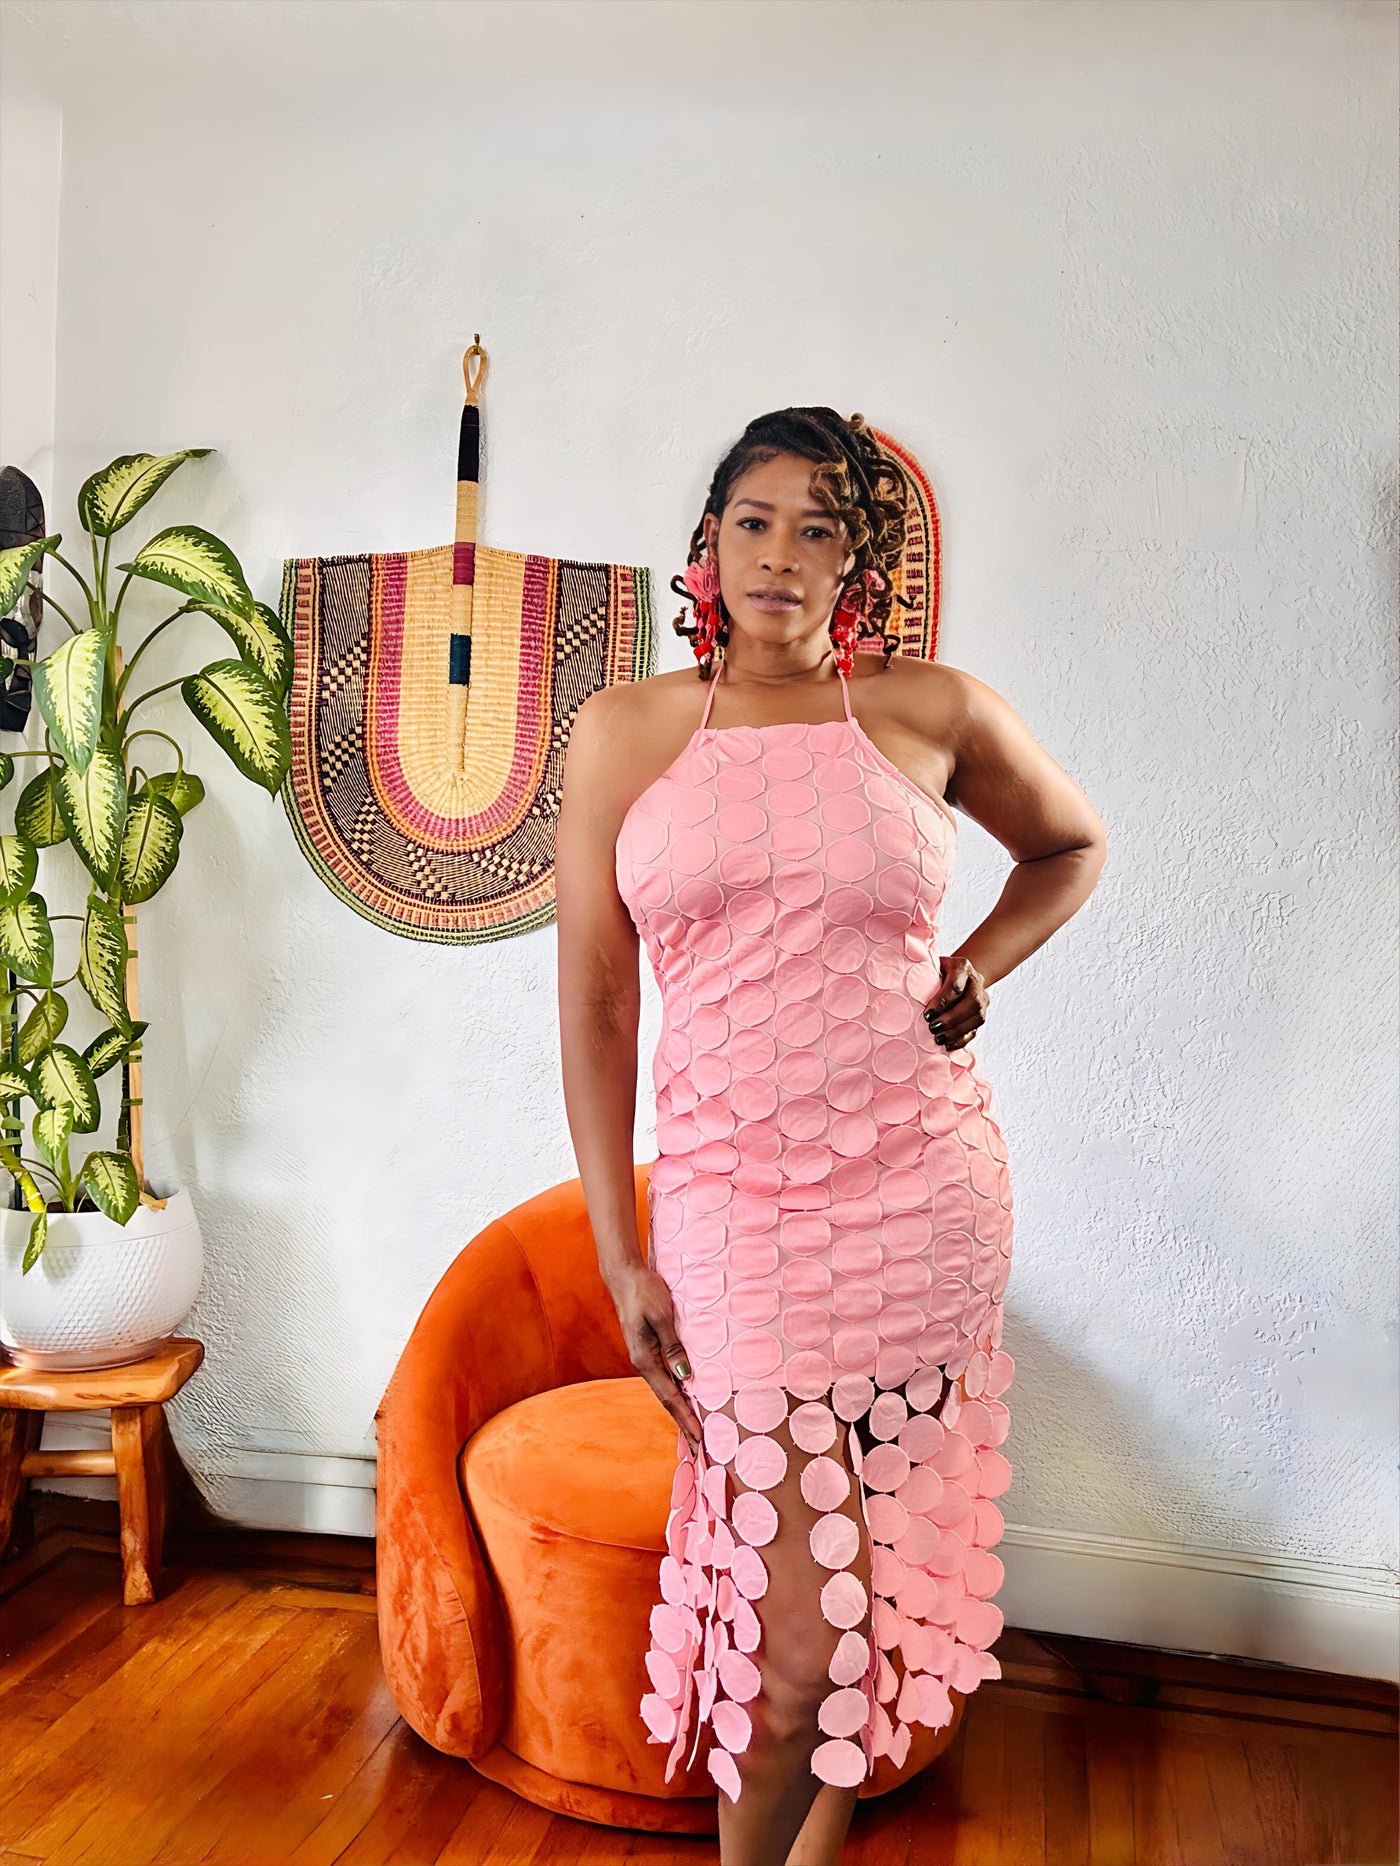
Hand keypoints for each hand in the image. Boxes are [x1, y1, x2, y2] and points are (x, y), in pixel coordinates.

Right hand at [605, 1261, 703, 1454]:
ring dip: (681, 1410)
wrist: (624, 1276)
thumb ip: (673, 1346)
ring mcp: (644, 1357)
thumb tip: (685, 1377)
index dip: (686, 1419)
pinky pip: (665, 1377)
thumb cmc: (644, 1291)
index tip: (700, 1439)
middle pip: (667, 1399)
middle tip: (700, 1447)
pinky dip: (677, 1392)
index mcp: (645, 1359)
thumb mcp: (662, 1316)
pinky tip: (685, 1396)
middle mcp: (643, 1363)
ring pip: (666, 1389)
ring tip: (695, 1429)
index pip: (670, 1396)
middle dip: (684, 1423)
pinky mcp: (648, 1349)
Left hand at [924, 952, 988, 1050]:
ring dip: (956, 1031)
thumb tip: (900, 988)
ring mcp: (983, 998)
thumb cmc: (938, 971)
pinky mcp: (981, 1014)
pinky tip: (948, 1044)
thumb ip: (922, 974)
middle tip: (933, 1028)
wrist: (960, 974)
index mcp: (962, 967)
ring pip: (977, 1017)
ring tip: (938, 1038)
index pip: (956, 985)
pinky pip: (976, 1029)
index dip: (942, 1001)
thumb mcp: (931, 966)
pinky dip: (962, 1039)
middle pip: (972, 1002)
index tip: (927, 1014)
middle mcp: (977, 982)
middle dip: (951, 1018)